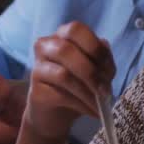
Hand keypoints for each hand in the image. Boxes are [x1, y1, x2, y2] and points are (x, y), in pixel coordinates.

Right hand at [23, 22, 114, 141]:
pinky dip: (81, 105)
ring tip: (101, 105)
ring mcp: (37, 69)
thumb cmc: (78, 86)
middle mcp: (45, 47)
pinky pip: (60, 96)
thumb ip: (103, 63)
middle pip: (66, 50)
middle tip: (105, 91)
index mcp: (62, 36)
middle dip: (90, 72)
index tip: (108, 68)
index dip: (94, 47)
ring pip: (63, 75)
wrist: (56, 114)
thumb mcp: (96, 71)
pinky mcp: (35, 91)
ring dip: (88, 93)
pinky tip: (92, 111)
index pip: (75, 29)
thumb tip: (106, 67)